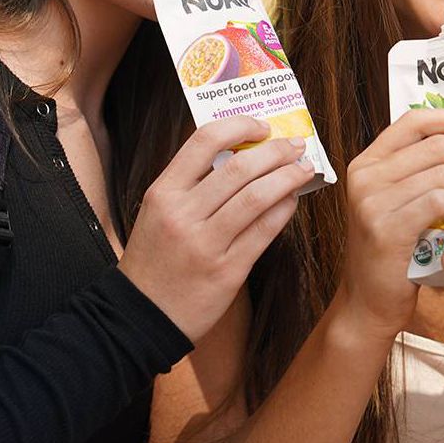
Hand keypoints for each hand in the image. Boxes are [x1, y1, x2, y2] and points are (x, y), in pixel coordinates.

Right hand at [119, 117, 315, 341]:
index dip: (240, 126)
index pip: (204, 141)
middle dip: (276, 151)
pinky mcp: (227, 271)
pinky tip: (293, 200)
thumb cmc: (155, 259)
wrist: (141, 316)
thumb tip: (243, 154)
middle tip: (295, 145)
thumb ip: (192, 184)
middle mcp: (183, 215)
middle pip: (239, 168)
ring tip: (303, 169)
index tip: (263, 126)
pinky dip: (284, 210)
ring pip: (257, 197)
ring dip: (287, 177)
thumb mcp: (158, 213)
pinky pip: (264, 231)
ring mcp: (205, 244)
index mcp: (163, 193)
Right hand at [337, 110, 443, 340]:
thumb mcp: (406, 205)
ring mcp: (371, 200)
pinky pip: (440, 201)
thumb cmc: (399, 254)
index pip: (415, 121)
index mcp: (369, 162)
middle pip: (437, 145)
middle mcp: (365, 174)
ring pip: (443, 173)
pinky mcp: (385, 226)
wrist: (371, 303)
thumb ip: (429, 176)